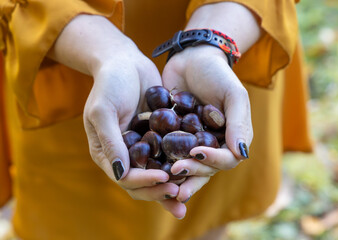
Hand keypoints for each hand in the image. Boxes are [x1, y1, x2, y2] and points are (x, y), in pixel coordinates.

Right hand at [48, 15, 185, 217]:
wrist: (126, 61)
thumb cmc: (109, 84)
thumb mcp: (103, 111)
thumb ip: (111, 142)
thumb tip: (120, 174)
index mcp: (107, 153)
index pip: (125, 178)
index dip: (144, 182)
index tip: (164, 178)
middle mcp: (124, 155)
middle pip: (142, 183)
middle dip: (159, 191)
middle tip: (179, 194)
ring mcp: (142, 147)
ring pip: (157, 174)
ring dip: (171, 185)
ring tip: (187, 194)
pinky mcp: (158, 137)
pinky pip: (168, 156)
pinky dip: (179, 165)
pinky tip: (195, 170)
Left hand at [162, 45, 252, 202]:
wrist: (191, 58)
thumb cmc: (217, 74)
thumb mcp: (233, 94)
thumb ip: (238, 124)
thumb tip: (241, 155)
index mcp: (230, 139)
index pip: (226, 159)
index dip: (212, 161)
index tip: (195, 152)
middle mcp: (212, 145)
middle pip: (204, 169)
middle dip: (191, 173)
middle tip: (174, 172)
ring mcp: (191, 143)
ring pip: (186, 166)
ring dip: (176, 175)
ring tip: (162, 181)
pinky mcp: (172, 137)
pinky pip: (167, 153)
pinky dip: (160, 162)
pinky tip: (148, 167)